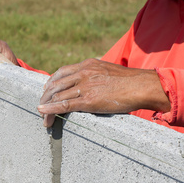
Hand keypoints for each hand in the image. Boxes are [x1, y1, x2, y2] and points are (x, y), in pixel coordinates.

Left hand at [38, 58, 170, 126]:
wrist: (142, 86)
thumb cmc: (130, 82)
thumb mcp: (108, 71)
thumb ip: (95, 74)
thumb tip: (91, 83)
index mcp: (88, 65)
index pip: (61, 72)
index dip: (51, 83)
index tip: (46, 91)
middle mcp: (83, 73)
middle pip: (55, 84)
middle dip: (45, 97)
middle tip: (41, 107)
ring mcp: (85, 86)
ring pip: (57, 95)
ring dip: (46, 107)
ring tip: (43, 118)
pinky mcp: (88, 100)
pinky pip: (64, 105)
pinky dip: (50, 109)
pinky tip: (43, 113)